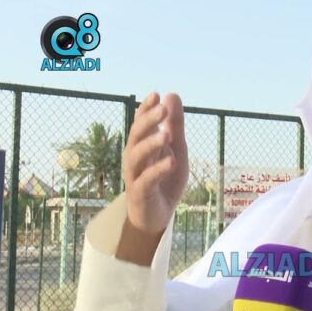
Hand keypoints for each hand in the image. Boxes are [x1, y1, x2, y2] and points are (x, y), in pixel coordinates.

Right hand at [122, 92, 188, 234]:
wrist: (156, 215)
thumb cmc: (164, 179)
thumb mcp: (176, 149)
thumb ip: (175, 126)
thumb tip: (172, 95)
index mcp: (143, 145)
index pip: (141, 123)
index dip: (146, 109)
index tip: (156, 95)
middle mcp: (135, 157)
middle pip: (137, 136)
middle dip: (148, 122)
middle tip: (162, 110)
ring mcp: (135, 175)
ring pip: (138, 157)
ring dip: (151, 144)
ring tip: (167, 135)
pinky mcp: (140, 193)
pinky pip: (147, 180)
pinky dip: (158, 170)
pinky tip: (170, 161)